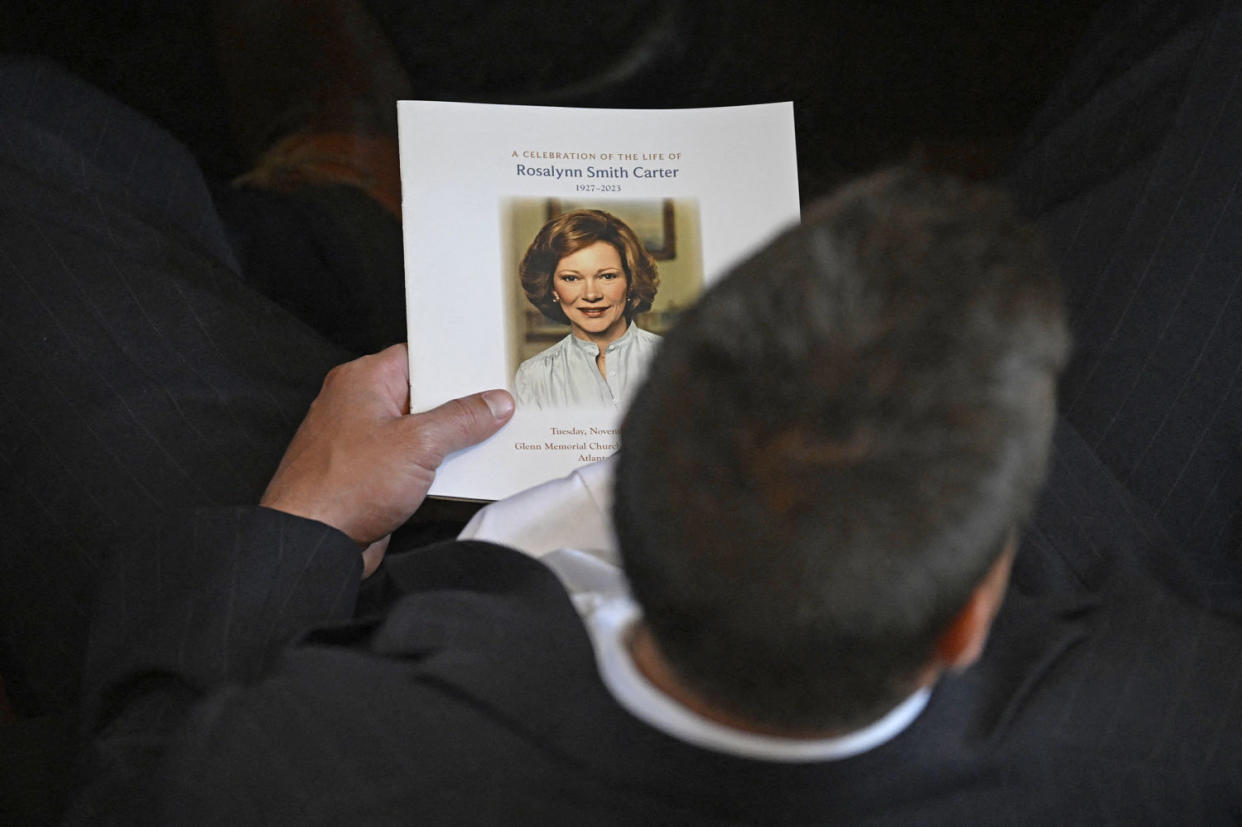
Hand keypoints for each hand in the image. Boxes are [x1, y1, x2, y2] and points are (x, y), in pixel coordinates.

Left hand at [261, 344, 513, 573]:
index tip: (488, 373)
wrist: (311, 542)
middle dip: (458, 406)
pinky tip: (460, 473)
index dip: (455, 365)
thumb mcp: (419, 444)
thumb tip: (492, 404)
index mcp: (363, 380)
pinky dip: (431, 465)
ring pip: (416, 431)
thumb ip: (461, 419)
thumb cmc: (344, 486)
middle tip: (496, 409)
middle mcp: (357, 405)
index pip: (418, 358)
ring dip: (447, 440)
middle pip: (420, 396)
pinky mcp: (367, 474)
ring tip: (487, 440)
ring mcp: (361, 441)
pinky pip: (408, 460)